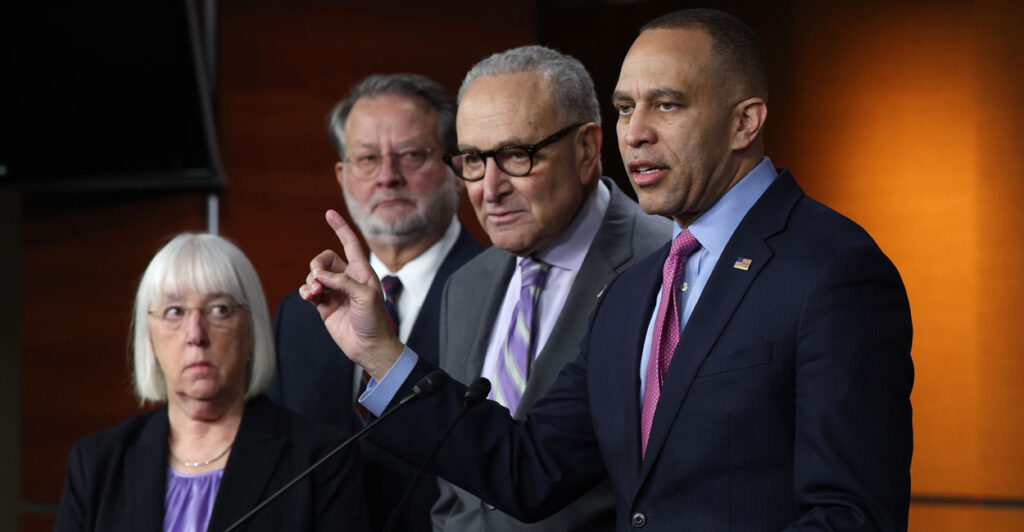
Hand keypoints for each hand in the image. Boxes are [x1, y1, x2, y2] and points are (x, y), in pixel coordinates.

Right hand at [299, 209, 403, 379]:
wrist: (368, 347)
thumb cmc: (374, 321)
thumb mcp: (365, 296)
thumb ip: (343, 282)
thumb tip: (320, 275)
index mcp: (362, 271)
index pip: (350, 243)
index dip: (340, 228)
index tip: (329, 213)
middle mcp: (347, 279)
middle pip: (325, 259)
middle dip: (317, 264)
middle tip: (318, 278)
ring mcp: (335, 292)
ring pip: (315, 275)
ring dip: (310, 280)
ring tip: (314, 293)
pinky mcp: (325, 306)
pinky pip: (309, 290)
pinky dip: (306, 290)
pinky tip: (309, 296)